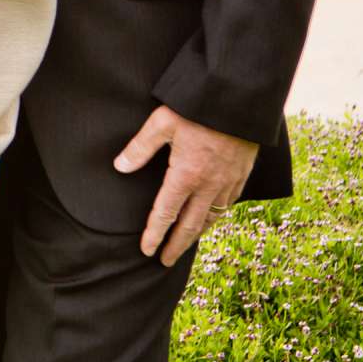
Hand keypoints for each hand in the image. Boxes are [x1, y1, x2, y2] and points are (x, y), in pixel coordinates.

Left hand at [116, 105, 258, 265]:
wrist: (239, 100)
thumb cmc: (196, 108)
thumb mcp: (161, 123)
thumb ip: (140, 148)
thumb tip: (120, 168)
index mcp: (186, 175)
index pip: (166, 213)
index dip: (155, 234)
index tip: (147, 250)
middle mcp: (209, 184)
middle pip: (191, 224)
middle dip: (177, 245)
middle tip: (165, 262)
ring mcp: (228, 181)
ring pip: (212, 217)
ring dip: (198, 233)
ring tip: (186, 244)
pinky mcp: (242, 174)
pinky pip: (229, 203)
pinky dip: (217, 216)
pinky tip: (212, 217)